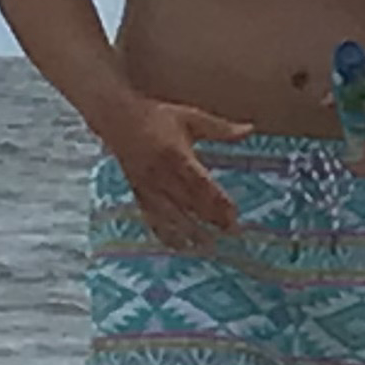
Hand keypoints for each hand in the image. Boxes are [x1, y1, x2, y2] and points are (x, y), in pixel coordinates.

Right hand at [105, 98, 253, 249]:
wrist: (114, 116)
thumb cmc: (155, 116)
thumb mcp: (190, 117)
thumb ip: (220, 128)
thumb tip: (249, 129)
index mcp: (177, 156)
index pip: (202, 186)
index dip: (218, 203)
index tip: (235, 217)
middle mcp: (161, 174)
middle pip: (189, 204)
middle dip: (211, 220)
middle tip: (231, 235)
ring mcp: (148, 184)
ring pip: (171, 214)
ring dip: (189, 231)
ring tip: (206, 248)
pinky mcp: (137, 190)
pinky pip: (150, 214)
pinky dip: (163, 231)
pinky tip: (175, 245)